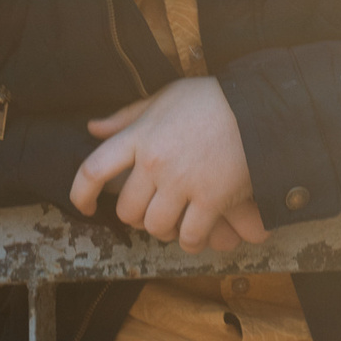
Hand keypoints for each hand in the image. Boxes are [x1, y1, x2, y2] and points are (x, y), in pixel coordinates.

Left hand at [69, 78, 269, 251]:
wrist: (259, 107)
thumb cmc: (211, 100)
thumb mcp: (165, 98)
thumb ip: (127, 116)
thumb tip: (93, 129)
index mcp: (140, 135)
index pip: (93, 170)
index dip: (81, 195)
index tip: (85, 207)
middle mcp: (155, 161)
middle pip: (126, 209)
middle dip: (136, 216)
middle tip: (151, 211)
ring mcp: (182, 182)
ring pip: (155, 226)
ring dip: (163, 230)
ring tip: (174, 222)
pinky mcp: (211, 198)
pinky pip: (190, 236)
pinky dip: (191, 242)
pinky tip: (196, 234)